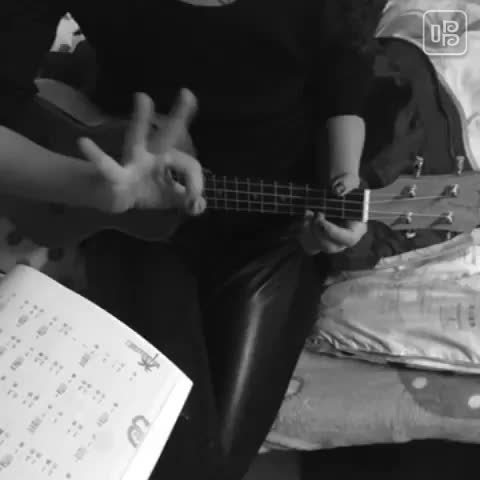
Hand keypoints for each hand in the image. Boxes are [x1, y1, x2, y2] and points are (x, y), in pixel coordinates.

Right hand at [78, 89, 204, 214]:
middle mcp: (151, 154)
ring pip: (138, 137)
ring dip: (141, 119)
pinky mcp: (116, 173)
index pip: (189, 166)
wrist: (113, 199)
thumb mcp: (171, 198)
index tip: (195, 199)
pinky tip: (84, 143)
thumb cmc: (146, 191)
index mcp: (167, 158)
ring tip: (143, 96)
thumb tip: (199, 204)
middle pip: (168, 133)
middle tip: (188, 94)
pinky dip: (98, 157)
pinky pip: (108, 167)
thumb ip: (188, 200)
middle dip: (179, 116)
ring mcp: (133, 161)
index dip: (196, 184)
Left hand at [299, 173, 365, 254]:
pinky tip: (303, 219)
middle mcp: (343, 240)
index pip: (349, 239)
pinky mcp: (317, 242)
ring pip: (316, 247)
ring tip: (307, 213)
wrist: (331, 192)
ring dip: (307, 232)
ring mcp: (330, 242)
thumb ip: (346, 184)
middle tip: (313, 213)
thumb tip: (338, 190)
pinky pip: (307, 245)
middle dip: (317, 231)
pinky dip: (301, 233)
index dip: (334, 233)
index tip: (320, 219)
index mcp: (357, 228)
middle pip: (330, 247)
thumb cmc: (344, 188)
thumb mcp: (348, 181)